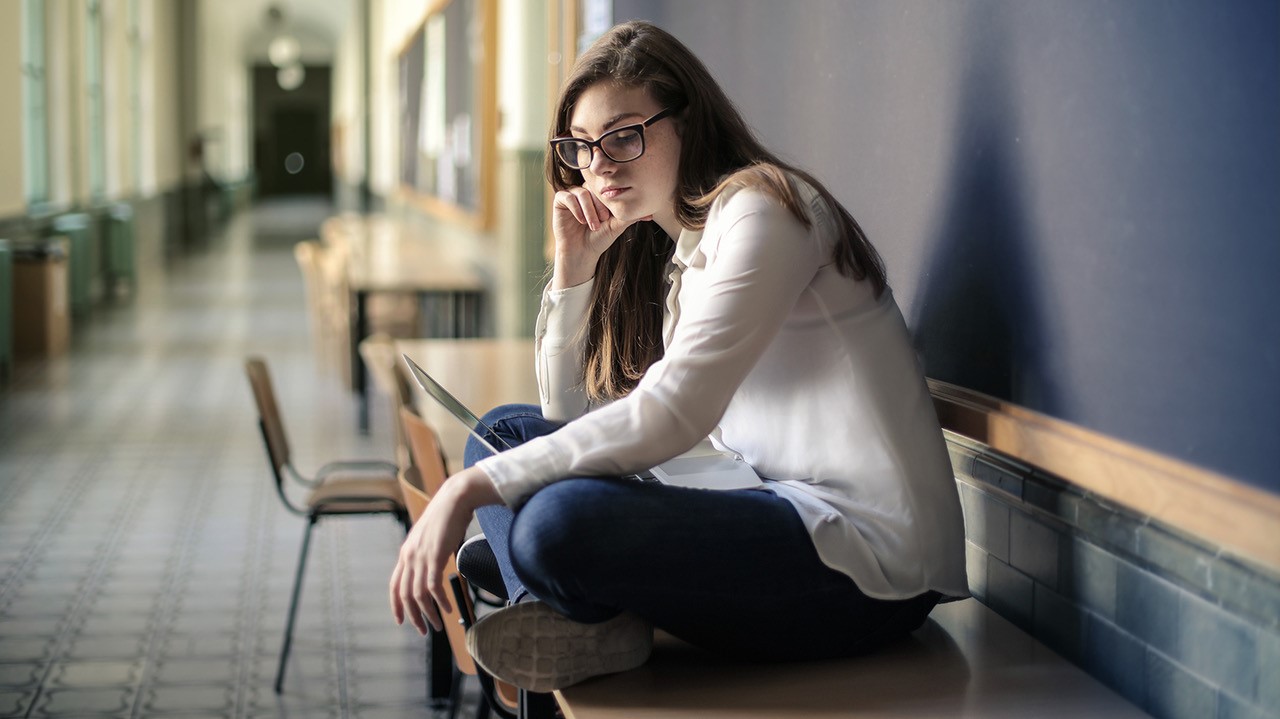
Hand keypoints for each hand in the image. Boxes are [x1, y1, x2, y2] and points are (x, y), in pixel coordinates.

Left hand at [389, 467, 500, 633]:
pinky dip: (440, 601)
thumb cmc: (447, 516)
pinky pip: (434, 587)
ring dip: (428, 613)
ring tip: (438, 625)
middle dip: (413, 616)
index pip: (394, 585)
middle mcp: (409, 556)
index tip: (400, 621)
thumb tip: (431, 567)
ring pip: (418, 595)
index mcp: (406, 553)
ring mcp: (421, 557)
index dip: (396, 605)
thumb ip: (426, 553)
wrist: (455, 499)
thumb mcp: (430, 537)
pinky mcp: (435, 556)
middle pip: (405, 595)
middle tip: (423, 630)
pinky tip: (448, 608)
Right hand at [551, 186, 647, 288]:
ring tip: (593, 225)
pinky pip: (567, 196)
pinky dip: (576, 208)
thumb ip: (630, 216)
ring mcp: (572, 195)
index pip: (606, 188)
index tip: (613, 217)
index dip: (610, 200)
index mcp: (599, 195)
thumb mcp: (617, 226)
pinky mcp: (560, 200)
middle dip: (600, 205)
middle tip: (604, 221)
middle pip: (594, 188)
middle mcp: (586, 192)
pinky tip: (581, 221)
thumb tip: (651, 212)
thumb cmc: (599, 239)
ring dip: (589, 210)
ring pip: (582, 193)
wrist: (582, 253)